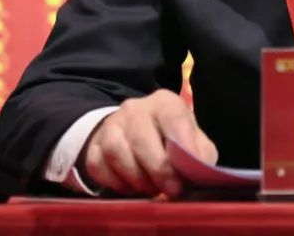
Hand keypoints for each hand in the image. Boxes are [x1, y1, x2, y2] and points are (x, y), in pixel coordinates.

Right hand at [80, 89, 217, 196]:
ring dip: (136, 178)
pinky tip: (132, 188)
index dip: (181, 145)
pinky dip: (116, 183)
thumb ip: (200, 153)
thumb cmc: (173, 141)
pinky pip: (98, 166)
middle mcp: (135, 108)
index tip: (186, 173)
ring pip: (116, 152)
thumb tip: (197, 170)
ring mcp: (111, 125)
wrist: (136, 135)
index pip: (173, 117)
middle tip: (171, 190)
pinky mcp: (94, 144)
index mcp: (165, 103)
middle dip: (158, 170)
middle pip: (141, 138)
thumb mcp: (194, 141)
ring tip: (152, 190)